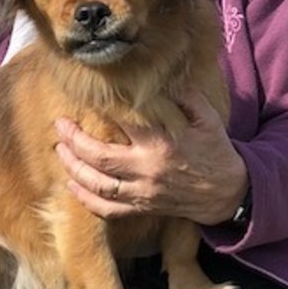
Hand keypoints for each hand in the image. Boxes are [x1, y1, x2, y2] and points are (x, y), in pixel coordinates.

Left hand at [54, 87, 247, 226]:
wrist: (227, 194)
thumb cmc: (216, 153)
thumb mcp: (208, 120)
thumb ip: (186, 98)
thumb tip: (164, 78)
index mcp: (162, 144)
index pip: (122, 124)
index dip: (100, 110)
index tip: (86, 98)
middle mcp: (147, 171)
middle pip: (98, 157)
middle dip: (73, 140)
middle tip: (60, 125)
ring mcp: (142, 193)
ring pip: (96, 185)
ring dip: (72, 167)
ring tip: (59, 149)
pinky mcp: (142, 209)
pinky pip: (106, 210)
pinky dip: (85, 199)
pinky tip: (71, 185)